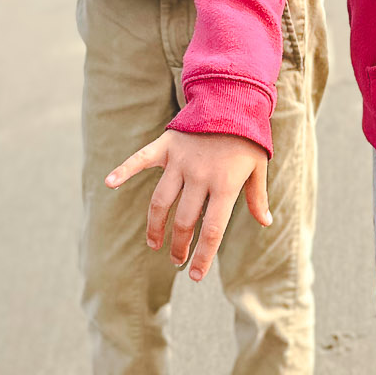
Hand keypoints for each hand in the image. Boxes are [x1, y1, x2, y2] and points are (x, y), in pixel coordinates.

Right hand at [106, 130, 270, 280]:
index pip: (211, 231)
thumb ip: (257, 196)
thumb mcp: (258, 167)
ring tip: (154, 243)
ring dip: (155, 226)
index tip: (194, 275)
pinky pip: (140, 160)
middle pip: (184, 221)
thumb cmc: (247, 138)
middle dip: (179, 245)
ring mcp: (180, 161)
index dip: (202, 256)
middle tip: (176, 258)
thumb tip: (266, 222)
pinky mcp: (166, 146)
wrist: (232, 99)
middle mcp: (200, 176)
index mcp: (225, 185)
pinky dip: (124, 170)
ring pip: (161, 201)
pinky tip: (110, 183)